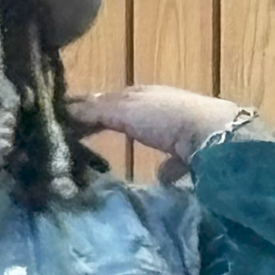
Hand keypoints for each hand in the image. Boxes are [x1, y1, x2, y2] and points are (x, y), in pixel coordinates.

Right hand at [66, 84, 265, 178]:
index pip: (103, 99)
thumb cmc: (166, 118)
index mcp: (139, 94)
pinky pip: (173, 161)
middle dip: (104, 122)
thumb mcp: (124, 111)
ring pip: (149, 134)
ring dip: (133, 142)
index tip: (58, 122)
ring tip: (112, 158)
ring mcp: (178, 129)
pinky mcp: (193, 152)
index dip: (81, 109)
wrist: (215, 135)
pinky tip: (160, 181)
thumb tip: (64, 111)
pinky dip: (164, 169)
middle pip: (125, 114)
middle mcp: (159, 107)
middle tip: (77, 138)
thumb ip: (96, 111)